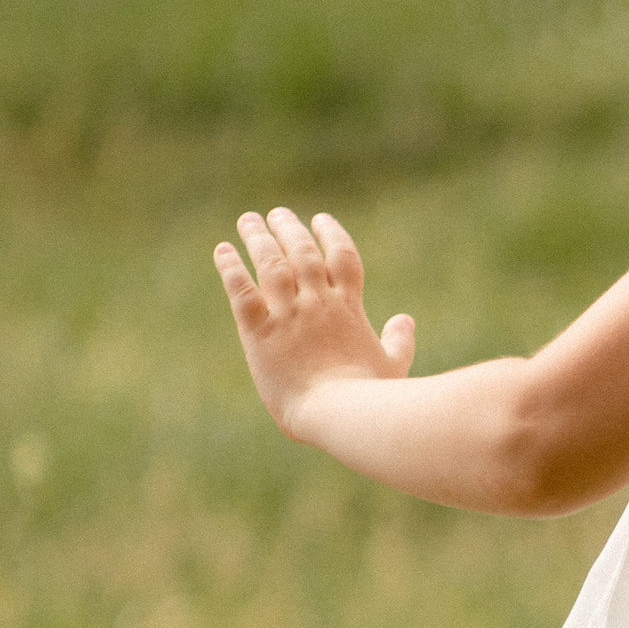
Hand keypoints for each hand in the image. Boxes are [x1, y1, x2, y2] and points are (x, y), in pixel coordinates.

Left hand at [216, 207, 415, 438]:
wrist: (340, 414)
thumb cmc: (372, 398)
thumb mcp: (393, 366)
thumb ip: (399, 340)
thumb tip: (405, 320)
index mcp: (349, 308)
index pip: (341, 256)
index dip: (331, 234)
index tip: (320, 219)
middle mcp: (318, 302)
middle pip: (302, 251)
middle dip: (289, 228)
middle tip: (277, 213)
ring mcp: (288, 315)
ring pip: (270, 262)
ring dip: (258, 237)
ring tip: (249, 220)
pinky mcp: (260, 332)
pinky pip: (241, 290)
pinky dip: (230, 267)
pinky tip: (223, 250)